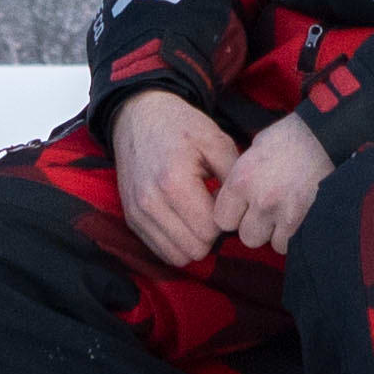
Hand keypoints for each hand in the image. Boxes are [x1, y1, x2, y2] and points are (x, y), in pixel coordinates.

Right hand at [110, 86, 243, 268]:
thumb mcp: (216, 141)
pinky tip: (183, 219)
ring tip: (198, 215)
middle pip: (196, 249)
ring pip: (177, 256)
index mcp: (174, 182)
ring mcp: (137, 213)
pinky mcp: (131, 219)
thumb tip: (242, 212)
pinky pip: (160, 251)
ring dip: (194, 242)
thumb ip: (234, 179)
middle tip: (212, 209)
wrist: (139, 117)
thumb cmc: (181, 127)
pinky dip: (176, 242)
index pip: (211, 231)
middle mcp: (151, 203)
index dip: (226, 220)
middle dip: (211, 235)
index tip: (222, 199)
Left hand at [209, 110, 335, 257]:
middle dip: (255, 226)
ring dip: (276, 232)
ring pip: (270, 242)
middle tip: (267, 210)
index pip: (222, 219)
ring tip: (285, 211)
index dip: (232, 215)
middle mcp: (261, 200)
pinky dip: (293, 234)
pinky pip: (291, 243)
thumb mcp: (254, 151)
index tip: (242, 208)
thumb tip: (225, 199)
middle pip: (246, 236)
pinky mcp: (306, 221)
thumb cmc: (290, 139)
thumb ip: (239, 179)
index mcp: (242, 180)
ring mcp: (285, 213)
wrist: (327, 137)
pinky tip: (298, 215)